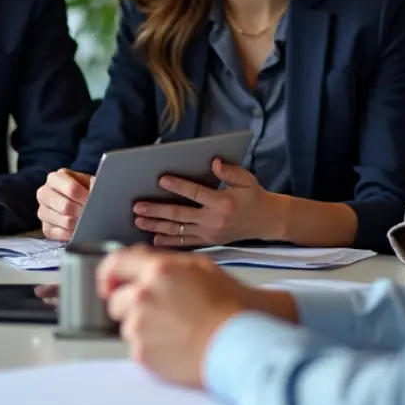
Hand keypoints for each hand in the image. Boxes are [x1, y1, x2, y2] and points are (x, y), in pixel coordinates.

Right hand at [37, 168, 93, 240]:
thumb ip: (94, 184)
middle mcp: (44, 193)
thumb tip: (95, 186)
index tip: (96, 202)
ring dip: (80, 224)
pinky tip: (80, 231)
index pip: (71, 189)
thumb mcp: (91, 183)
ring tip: (89, 221)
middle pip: (65, 207)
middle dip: (83, 212)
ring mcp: (42, 211)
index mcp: (55, 178)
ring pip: (64, 221)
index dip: (86, 197)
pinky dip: (74, 234)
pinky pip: (61, 234)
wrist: (83, 203)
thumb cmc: (87, 190)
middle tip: (94, 214)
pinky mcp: (45, 228)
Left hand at [97, 246, 254, 386]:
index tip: (108, 283)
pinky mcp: (141, 353)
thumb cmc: (229, 306)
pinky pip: (136, 347)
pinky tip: (175, 344)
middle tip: (158, 312)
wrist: (239, 343)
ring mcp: (139, 326)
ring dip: (143, 327)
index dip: (108, 273)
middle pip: (116, 300)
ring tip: (174, 330)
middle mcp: (142, 295)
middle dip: (130, 305)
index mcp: (157, 270)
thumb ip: (165, 262)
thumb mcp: (200, 267)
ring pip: (127, 325)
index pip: (114, 263)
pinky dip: (151, 347)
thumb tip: (142, 263)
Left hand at [133, 159, 283, 246]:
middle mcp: (214, 219)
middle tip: (138, 206)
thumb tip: (214, 162)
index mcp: (223, 202)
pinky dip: (169, 241)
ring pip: (178, 229)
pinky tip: (154, 238)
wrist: (267, 221)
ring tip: (139, 220)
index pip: (196, 193)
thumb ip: (229, 170)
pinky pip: (185, 242)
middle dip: (157, 209)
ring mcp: (210, 233)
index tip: (161, 180)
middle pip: (180, 214)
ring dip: (157, 225)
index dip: (178, 186)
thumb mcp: (247, 179)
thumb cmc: (255, 197)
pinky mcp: (209, 241)